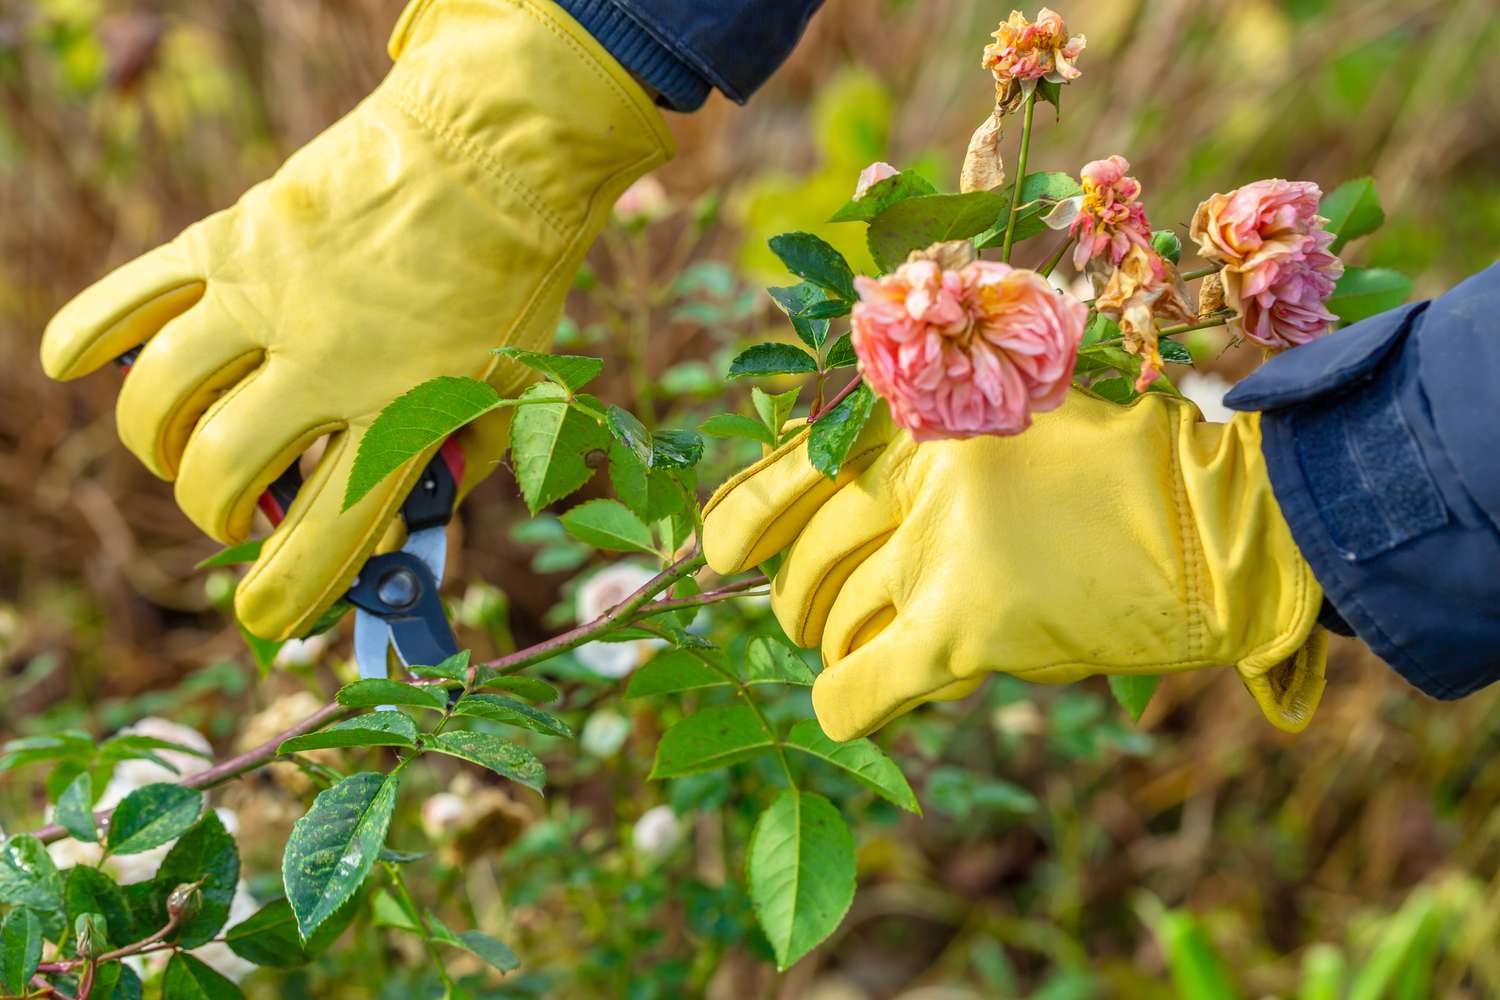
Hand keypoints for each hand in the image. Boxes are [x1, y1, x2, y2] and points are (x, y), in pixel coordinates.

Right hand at [40, 0, 671, 639]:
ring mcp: (268, 297)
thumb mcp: (512, 397)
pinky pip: (132, 297)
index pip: (323, 536)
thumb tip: (383, 535)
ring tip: (194, 443)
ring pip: (161, 402)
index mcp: (406, 409)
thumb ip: (450, 473)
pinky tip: (75, 365)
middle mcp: (326, 360)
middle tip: (243, 508)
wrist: (500, 147)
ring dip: (163, 446)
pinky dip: (89, 336)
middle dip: (220, 515)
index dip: (285, 595)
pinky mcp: (233, 238)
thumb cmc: (514, 282)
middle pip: (222, 474)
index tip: (267, 617)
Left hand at [703, 389, 1326, 740]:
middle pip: (808, 559)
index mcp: (926, 416)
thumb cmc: (1130, 470)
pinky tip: (842, 701)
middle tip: (815, 614)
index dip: (741, 516)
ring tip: (862, 648)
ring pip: (831, 622)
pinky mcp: (968, 628)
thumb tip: (838, 506)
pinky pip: (862, 684)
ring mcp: (940, 551)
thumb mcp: (1022, 421)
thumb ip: (934, 452)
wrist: (1226, 521)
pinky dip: (843, 699)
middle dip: (798, 598)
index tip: (717, 551)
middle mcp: (919, 476)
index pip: (794, 466)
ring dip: (833, 645)